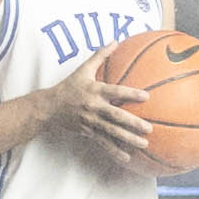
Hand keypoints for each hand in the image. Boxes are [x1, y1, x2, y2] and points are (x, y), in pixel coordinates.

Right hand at [57, 51, 165, 170]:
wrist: (49, 107)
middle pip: (115, 116)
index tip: (147, 97)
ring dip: (127, 139)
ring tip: (144, 144)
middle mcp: (93, 107)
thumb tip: (116, 40)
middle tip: (149, 128)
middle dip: (133, 123)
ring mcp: (90, 121)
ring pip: (111, 132)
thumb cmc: (69, 86)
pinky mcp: (87, 132)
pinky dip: (114, 151)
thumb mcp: (82, 69)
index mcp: (94, 90)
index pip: (115, 92)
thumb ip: (100, 55)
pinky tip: (127, 158)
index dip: (130, 94)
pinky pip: (103, 143)